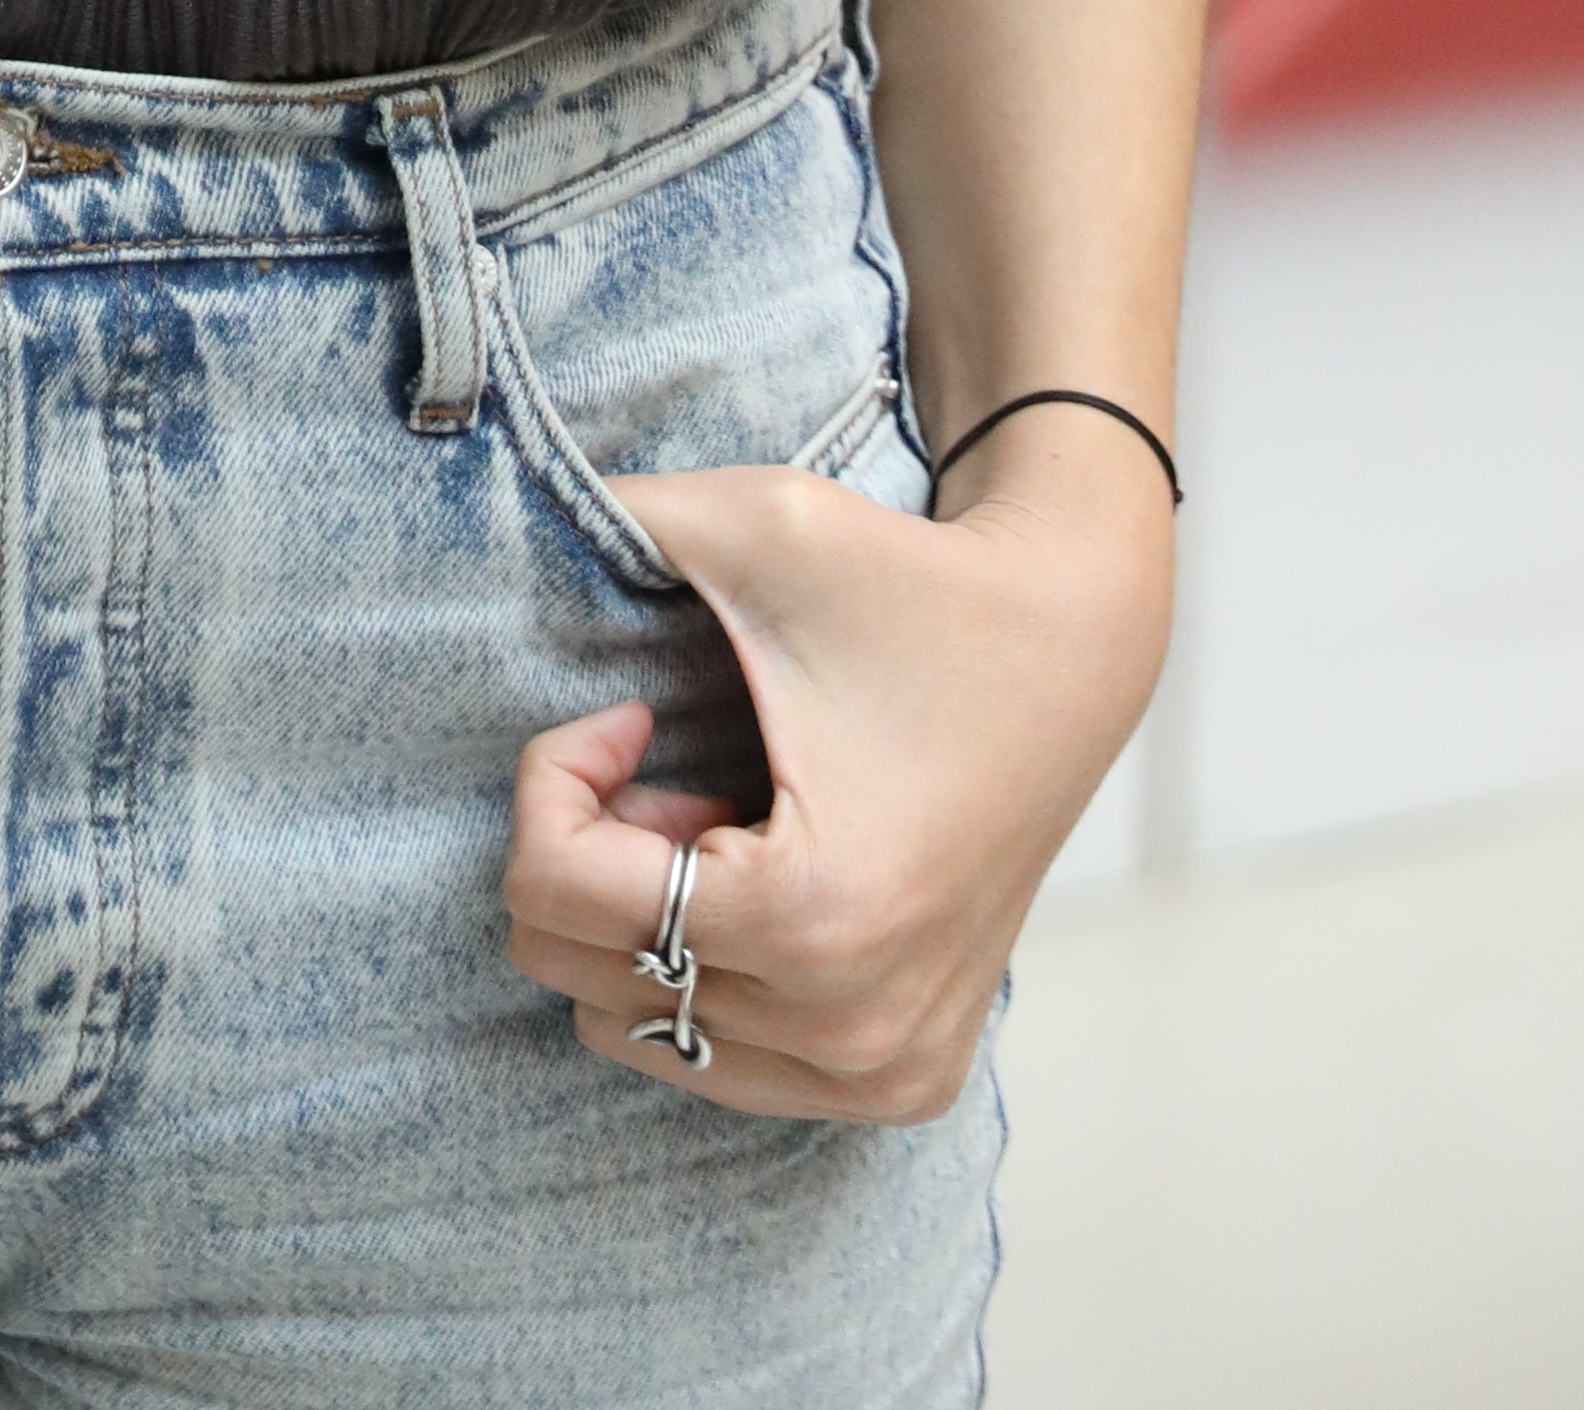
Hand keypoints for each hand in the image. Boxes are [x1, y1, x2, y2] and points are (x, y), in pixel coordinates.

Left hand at [502, 417, 1171, 1122]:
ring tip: (719, 824)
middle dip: (593, 852)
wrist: (1072, 645)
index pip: (555, 895)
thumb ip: (616, 514)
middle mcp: (847, 1025)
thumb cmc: (913, 584)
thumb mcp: (756, 525)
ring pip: (637, 1031)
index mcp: (806, 914)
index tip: (627, 714)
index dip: (555, 779)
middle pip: (579, 974)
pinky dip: (704, 974)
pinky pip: (722, 1063)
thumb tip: (510, 504)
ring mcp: (880, 1069)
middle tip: (668, 769)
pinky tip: (766, 876)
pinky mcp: (903, 1079)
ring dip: (645, 920)